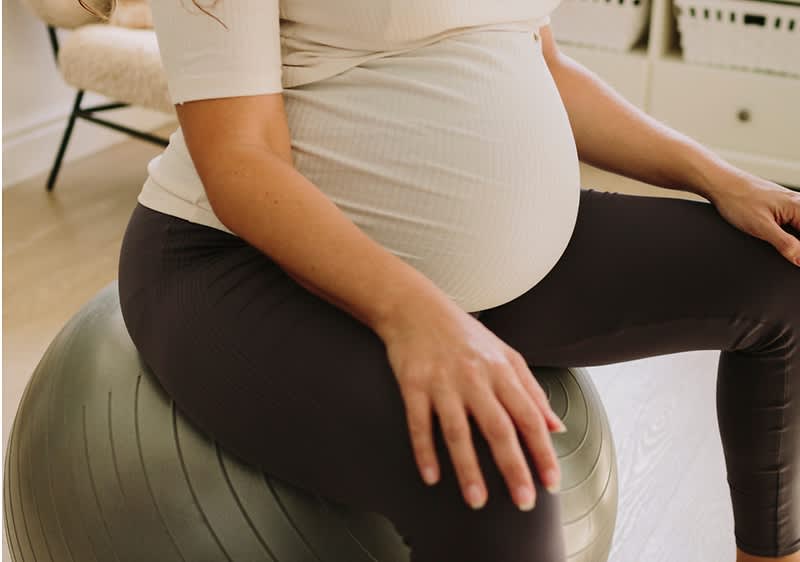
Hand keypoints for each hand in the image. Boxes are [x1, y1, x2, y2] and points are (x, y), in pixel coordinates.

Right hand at [377, 296, 565, 510]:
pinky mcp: (413, 385)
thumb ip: (532, 391)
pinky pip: (419, 423)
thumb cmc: (465, 334)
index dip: (542, 450)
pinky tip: (431, 477)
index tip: (552, 482)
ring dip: (468, 469)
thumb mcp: (505, 355)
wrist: (416, 308)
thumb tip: (557, 427)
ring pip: (458, 432)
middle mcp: (474, 378)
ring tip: (477, 501)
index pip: (529, 416)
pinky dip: (425, 451)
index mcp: (501, 371)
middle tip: (524, 502)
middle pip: (498, 429)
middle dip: (513, 468)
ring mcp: (442, 383)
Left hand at [708, 171, 799, 266]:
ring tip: (780, 245)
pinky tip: (786, 241)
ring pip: (799, 226)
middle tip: (791, 257)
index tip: (796, 260)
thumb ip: (784, 244)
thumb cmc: (738, 200)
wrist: (721, 184)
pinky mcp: (782, 206)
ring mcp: (791, 203)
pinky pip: (795, 221)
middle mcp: (799, 203)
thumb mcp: (761, 227)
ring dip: (796, 241)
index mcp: (799, 207)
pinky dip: (792, 234)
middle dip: (798, 247)